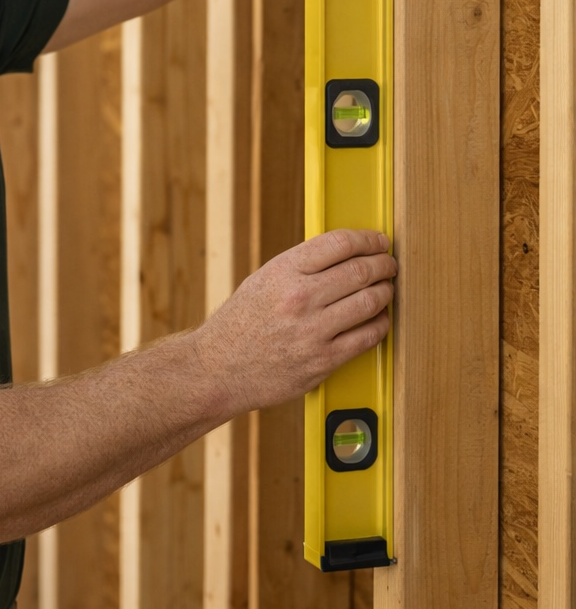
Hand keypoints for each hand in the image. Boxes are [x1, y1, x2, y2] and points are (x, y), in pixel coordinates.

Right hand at [195, 227, 394, 415]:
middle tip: (389, 265)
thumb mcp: (263, 280)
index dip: (367, 239)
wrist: (219, 368)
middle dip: (383, 264)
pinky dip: (380, 324)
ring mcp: (313, 331)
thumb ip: (300, 266)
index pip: (339, 243)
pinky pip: (367, 337)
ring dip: (386, 292)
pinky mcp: (323, 361)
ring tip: (386, 289)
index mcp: (283, 271)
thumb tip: (343, 254)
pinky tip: (379, 319)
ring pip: (370, 302)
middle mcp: (299, 298)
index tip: (378, 241)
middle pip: (360, 270)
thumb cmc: (240, 324)